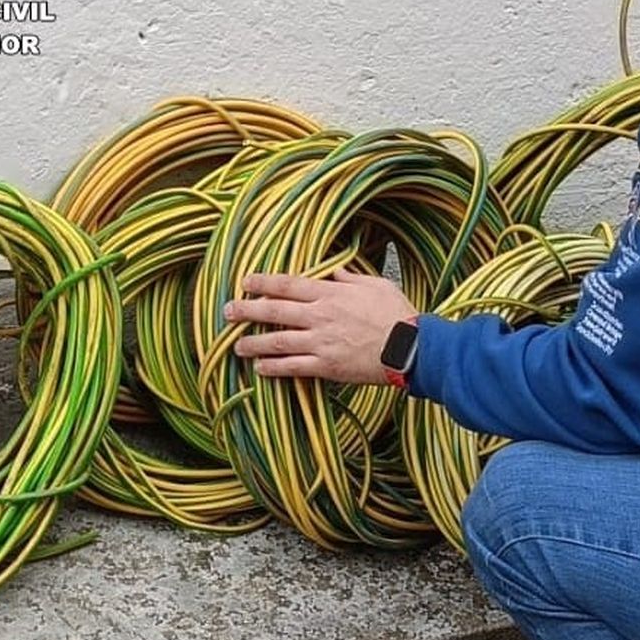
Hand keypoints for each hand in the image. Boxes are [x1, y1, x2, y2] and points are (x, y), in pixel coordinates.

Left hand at [225, 269, 417, 384]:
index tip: (246, 281)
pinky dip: (273, 368)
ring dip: (253, 343)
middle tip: (228, 312)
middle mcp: (320, 316)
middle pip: (274, 311)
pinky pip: (293, 367)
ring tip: (237, 345)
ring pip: (277, 341)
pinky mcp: (327, 366)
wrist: (411, 348)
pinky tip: (260, 368)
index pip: (288, 284)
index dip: (263, 282)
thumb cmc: (397, 314)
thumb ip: (350, 278)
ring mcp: (321, 343)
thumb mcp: (376, 285)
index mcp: (331, 294)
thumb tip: (335, 271)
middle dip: (247, 310)